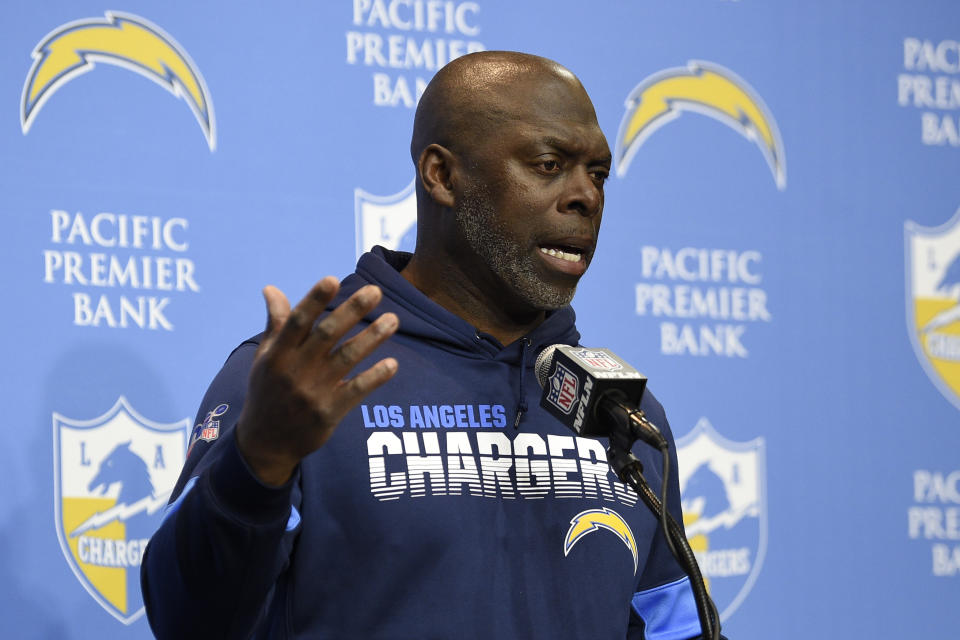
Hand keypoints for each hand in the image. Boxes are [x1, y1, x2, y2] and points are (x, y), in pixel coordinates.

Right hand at [236, 277, 398, 485]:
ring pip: (346, 359)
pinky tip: (392, 364)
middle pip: (327, 335)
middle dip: (352, 311)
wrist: (265, 444)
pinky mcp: (329, 413)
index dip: (315, 300)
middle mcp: (295, 370)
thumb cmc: (267, 392)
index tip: (333, 280)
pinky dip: (374, 377)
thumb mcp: (265, 359)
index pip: (297, 322)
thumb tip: (271, 288)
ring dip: (371, 338)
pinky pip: (356, 391)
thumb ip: (276, 324)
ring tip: (393, 320)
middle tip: (375, 291)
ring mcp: (313, 392)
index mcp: (278, 354)